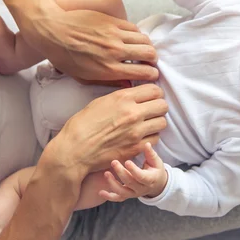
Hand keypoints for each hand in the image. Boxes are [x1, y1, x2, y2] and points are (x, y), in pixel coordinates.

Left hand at [32, 9, 158, 81]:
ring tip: (143, 49)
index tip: (152, 75)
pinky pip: (134, 28)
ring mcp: (115, 35)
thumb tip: (127, 84)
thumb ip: (108, 82)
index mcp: (108, 69)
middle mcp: (115, 52)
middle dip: (153, 60)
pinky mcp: (112, 21)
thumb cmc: (64, 57)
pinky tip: (133, 38)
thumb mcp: (83, 77)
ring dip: (147, 46)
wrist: (52, 31)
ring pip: (145, 40)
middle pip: (149, 54)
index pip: (143, 72)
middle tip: (149, 61)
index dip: (151, 75)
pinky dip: (137, 34)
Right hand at [47, 84, 167, 174]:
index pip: (155, 90)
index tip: (151, 97)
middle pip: (163, 105)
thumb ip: (121, 97)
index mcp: (123, 98)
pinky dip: (150, 138)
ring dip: (156, 123)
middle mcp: (133, 113)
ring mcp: (136, 132)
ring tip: (146, 125)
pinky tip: (140, 137)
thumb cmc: (82, 125)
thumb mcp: (100, 101)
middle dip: (158, 107)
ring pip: (162, 123)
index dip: (155, 93)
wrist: (75, 149)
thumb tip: (135, 95)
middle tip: (151, 111)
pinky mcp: (136, 148)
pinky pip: (155, 139)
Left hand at [99, 142, 167, 200]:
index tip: (127, 161)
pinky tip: (100, 192)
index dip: (134, 170)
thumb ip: (150, 154)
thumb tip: (147, 144)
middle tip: (114, 162)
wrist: (157, 185)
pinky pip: (118, 198)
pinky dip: (109, 196)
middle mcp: (142, 189)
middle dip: (121, 173)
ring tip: (106, 174)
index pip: (141, 177)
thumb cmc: (155, 170)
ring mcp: (134, 193)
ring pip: (122, 192)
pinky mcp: (127, 196)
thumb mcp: (156, 162)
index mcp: (150, 180)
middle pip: (130, 183)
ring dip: (113, 184)